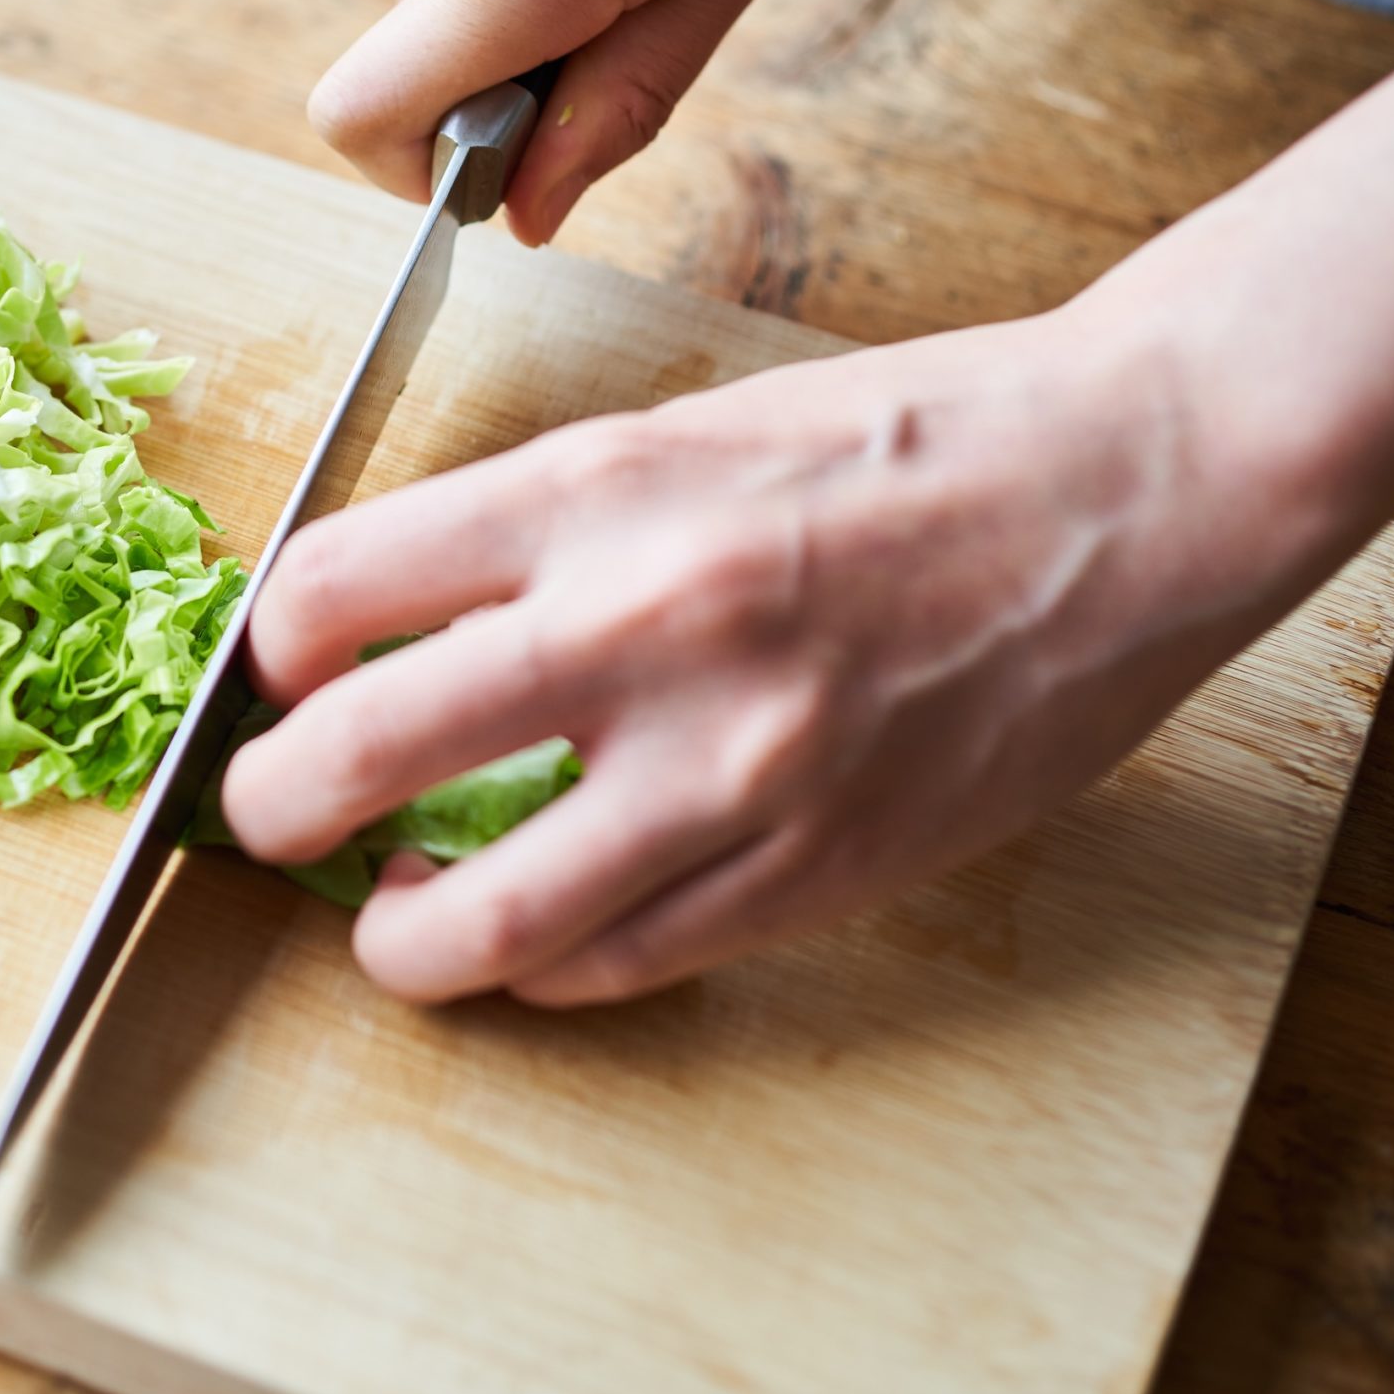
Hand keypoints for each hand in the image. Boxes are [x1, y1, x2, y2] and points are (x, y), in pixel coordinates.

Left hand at [217, 307, 1343, 1006]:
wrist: (1125, 490)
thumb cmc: (905, 442)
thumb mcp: (683, 431)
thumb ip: (535, 529)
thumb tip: (389, 622)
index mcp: (595, 492)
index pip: (332, 587)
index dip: (270, 647)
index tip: (281, 672)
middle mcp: (641, 630)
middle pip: (355, 759)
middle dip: (269, 807)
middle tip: (268, 814)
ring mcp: (731, 769)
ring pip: (479, 922)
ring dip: (397, 938)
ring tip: (392, 915)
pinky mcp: (814, 870)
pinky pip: (616, 962)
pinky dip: (542, 960)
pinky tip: (531, 926)